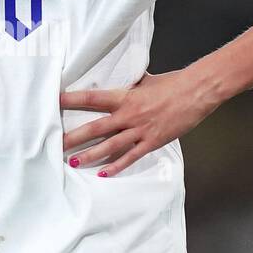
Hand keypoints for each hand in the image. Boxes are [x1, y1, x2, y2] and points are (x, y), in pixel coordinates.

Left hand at [59, 68, 217, 176]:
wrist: (197, 92)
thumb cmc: (173, 83)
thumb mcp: (146, 80)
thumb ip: (130, 83)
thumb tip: (120, 79)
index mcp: (125, 96)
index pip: (92, 98)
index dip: (72, 100)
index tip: (55, 102)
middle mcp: (129, 115)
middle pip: (96, 128)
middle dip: (74, 137)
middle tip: (56, 144)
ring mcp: (140, 131)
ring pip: (110, 146)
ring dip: (90, 155)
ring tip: (73, 161)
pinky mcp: (152, 142)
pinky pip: (131, 157)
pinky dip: (116, 166)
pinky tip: (103, 173)